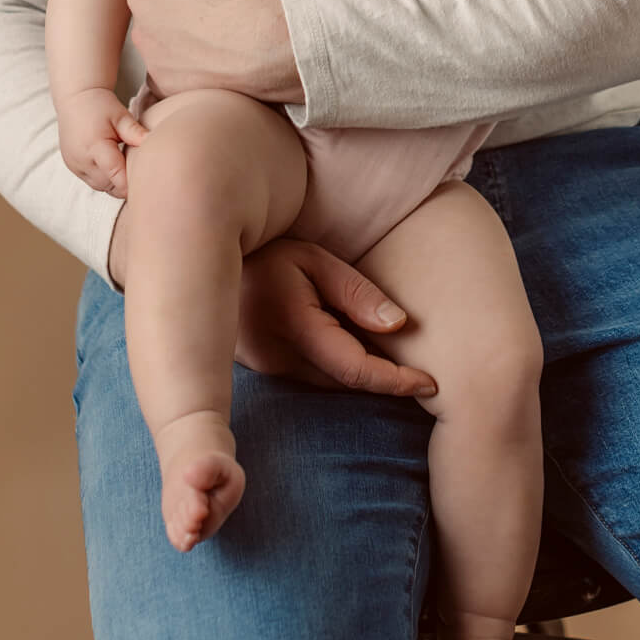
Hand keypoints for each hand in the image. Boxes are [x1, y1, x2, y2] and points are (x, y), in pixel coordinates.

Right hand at [57, 87, 148, 195]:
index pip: (117, 178)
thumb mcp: (121, 116)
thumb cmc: (100, 104)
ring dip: (115, 182)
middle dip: (126, 183)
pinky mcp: (72, 167)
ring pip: (101, 187)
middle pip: (110, 187)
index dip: (134, 182)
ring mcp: (75, 165)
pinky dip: (105, 178)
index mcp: (95, 147)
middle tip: (140, 170)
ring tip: (126, 165)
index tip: (148, 178)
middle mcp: (82, 160)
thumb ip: (135, 132)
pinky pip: (92, 182)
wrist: (76, 98)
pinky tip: (114, 164)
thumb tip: (154, 144)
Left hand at [128, 0, 303, 103]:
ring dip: (193, 34)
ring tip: (229, 28)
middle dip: (186, 1)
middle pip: (164, 6)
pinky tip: (227, 55)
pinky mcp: (180, 92)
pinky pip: (186, 71)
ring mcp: (159, 68)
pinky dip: (201, 64)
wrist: (275, 43)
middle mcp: (141, 33)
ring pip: (174, 40)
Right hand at [234, 238, 437, 398]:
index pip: (356, 369)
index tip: (432, 384)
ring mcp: (267, 371)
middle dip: (387, 383)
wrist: (208, 264)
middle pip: (346, 385)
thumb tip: (398, 325)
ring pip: (330, 386)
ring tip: (400, 365)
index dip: (396, 380)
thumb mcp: (314, 259)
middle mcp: (278, 359)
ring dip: (364, 379)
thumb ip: (356, 292)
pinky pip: (314, 380)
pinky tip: (360, 355)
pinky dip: (342, 373)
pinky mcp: (265, 372)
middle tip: (426, 375)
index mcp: (294, 327)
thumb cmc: (268, 253)